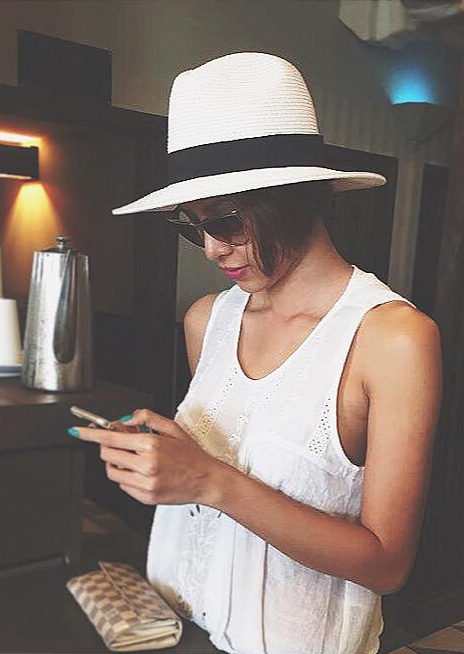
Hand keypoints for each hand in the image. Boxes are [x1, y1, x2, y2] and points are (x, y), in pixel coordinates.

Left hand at [71, 409, 224, 505]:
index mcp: (151, 444)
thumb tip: (128, 417)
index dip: (90, 434)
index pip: (111, 437)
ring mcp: (145, 483)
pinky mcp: (145, 497)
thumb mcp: (173, 428)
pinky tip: (141, 471)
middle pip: (107, 454)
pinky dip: (126, 476)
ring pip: (112, 472)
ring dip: (115, 462)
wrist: (206, 480)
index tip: (78, 431)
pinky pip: (123, 485)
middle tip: (118, 441)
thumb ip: (148, 418)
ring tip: (131, 457)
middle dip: (106, 446)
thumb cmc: (191, 455)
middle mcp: (146, 464)